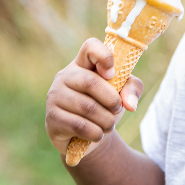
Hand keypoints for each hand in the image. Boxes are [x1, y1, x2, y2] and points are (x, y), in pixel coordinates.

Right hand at [45, 38, 143, 156]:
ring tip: (109, 125)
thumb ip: (132, 89)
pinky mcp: (52, 118)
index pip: (90, 47)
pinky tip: (97, 134)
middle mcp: (65, 76)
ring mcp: (55, 96)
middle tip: (117, 109)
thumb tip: (129, 104)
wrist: (87, 137)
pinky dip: (95, 133)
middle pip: (90, 81)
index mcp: (82, 64)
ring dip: (106, 120)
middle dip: (111, 100)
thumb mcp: (122, 94)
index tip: (112, 74)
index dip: (104, 56)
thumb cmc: (105, 107)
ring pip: (86, 107)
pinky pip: (79, 125)